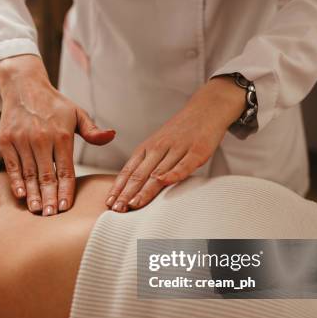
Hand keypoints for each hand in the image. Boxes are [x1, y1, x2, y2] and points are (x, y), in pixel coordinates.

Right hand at [0, 55, 114, 215]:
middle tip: (52, 216)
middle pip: (46, 175)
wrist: (24, 86)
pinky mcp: (6, 140)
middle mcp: (41, 138)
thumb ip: (92, 130)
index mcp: (62, 135)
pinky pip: (12, 165)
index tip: (66, 207)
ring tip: (37, 211)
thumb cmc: (54, 104)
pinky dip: (16, 181)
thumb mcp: (77, 113)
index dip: (66, 190)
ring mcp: (22, 140)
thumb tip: (111, 136)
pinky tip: (21, 195)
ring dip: (33, 194)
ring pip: (29, 173)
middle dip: (50, 198)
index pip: (66, 170)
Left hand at [105, 76, 246, 212]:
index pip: (128, 170)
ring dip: (145, 189)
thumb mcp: (159, 144)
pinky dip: (174, 174)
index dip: (118, 188)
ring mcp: (178, 148)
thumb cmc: (181, 132)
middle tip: (116, 209)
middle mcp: (159, 148)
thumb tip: (132, 189)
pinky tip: (165, 183)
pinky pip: (184, 164)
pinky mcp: (197, 150)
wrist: (207, 108)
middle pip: (139, 174)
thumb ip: (147, 164)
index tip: (109, 203)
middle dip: (126, 193)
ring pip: (158, 172)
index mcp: (147, 148)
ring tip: (134, 204)